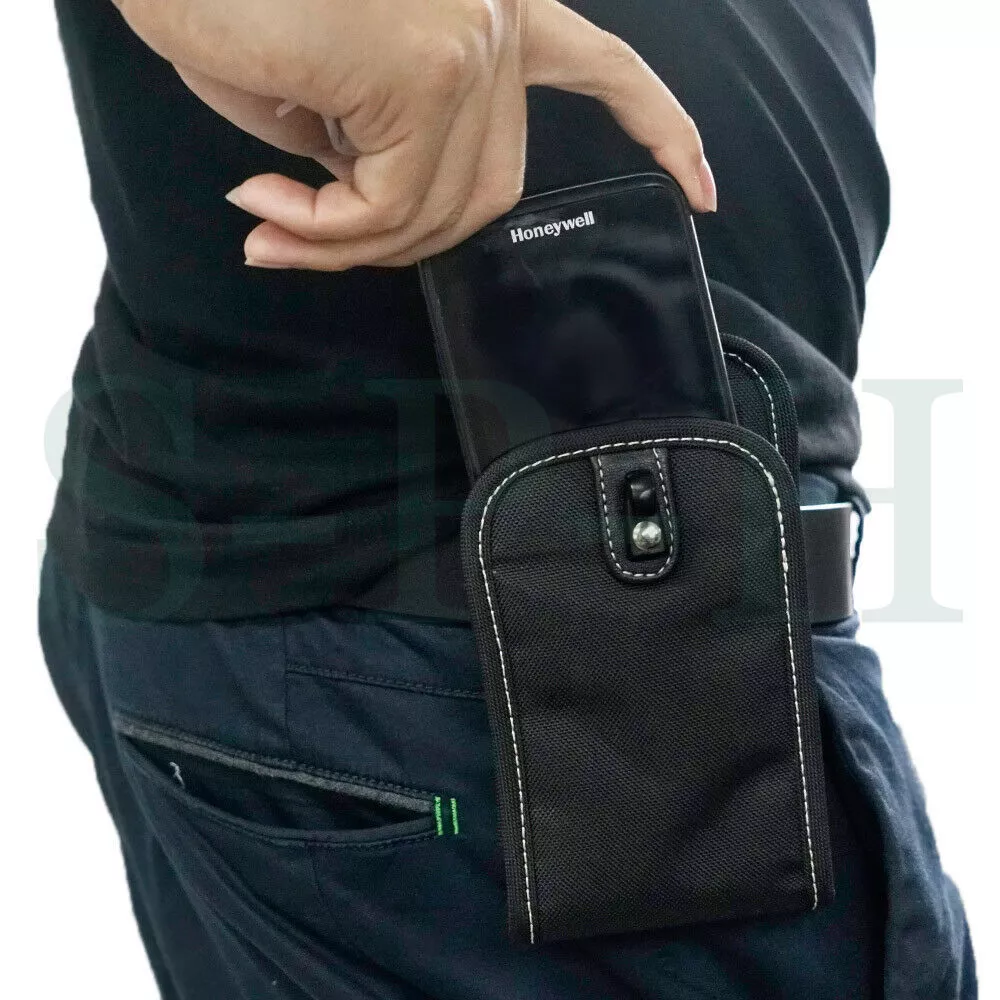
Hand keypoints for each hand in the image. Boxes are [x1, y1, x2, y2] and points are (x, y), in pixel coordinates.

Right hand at [116, 0, 716, 270]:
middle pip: (487, 189)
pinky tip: (270, 210)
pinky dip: (326, 232)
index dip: (658, 128)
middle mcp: (493, 21)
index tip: (701, 188)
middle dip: (394, 237)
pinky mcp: (422, 69)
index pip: (602, 68)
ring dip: (342, 240)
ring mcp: (466, 44)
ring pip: (436, 212)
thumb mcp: (319, 94)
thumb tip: (365, 213)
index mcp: (491, 9)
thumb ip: (374, 151)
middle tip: (299, 233)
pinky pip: (393, 207)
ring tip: (267, 221)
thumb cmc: (230, 2)